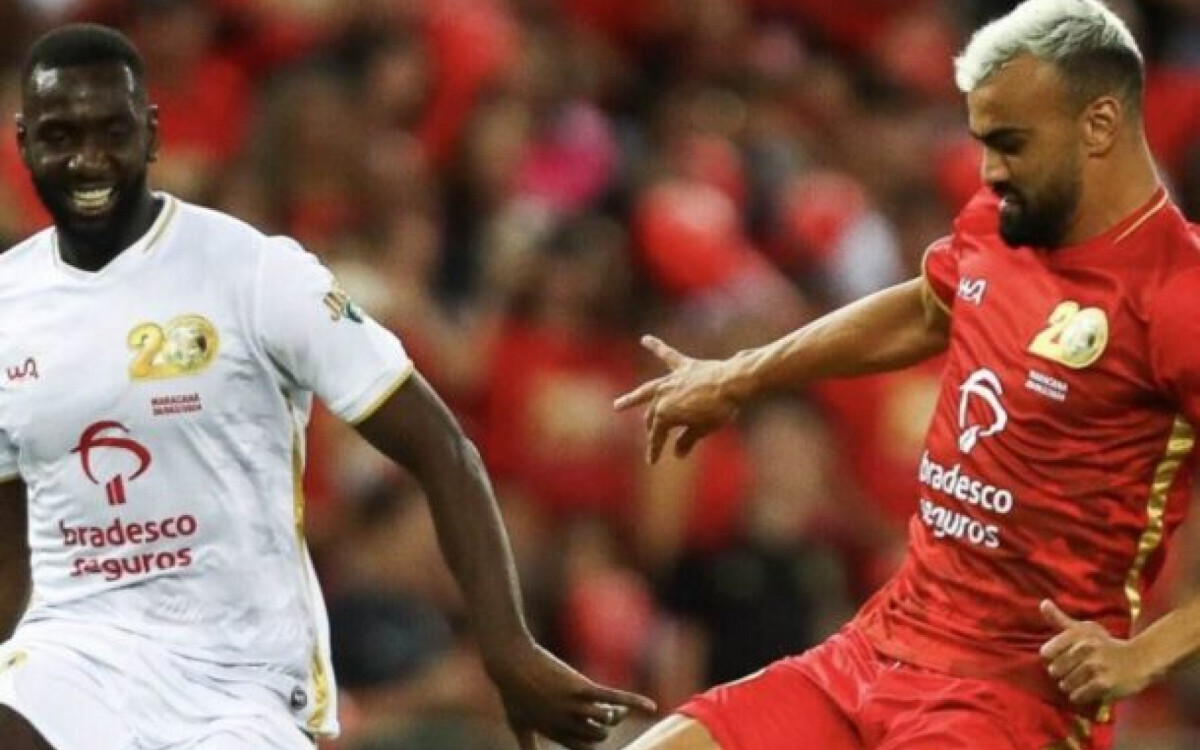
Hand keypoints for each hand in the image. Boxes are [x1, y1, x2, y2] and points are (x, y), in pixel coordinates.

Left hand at [485, 640, 656, 749]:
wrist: (510, 662)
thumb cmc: (513, 693)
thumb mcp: (519, 725)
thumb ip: (529, 747)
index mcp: (555, 734)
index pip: (585, 747)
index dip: (594, 737)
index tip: (596, 723)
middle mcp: (567, 724)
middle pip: (599, 734)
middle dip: (605, 723)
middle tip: (602, 706)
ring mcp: (574, 706)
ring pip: (606, 720)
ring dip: (613, 712)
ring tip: (610, 702)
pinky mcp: (582, 687)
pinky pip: (613, 697)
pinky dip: (634, 702)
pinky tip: (651, 706)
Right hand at [613, 335, 738, 462]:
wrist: (732, 383)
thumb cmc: (718, 410)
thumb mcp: (703, 429)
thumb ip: (688, 440)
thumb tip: (677, 453)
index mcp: (665, 414)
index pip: (656, 435)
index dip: (654, 449)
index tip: (653, 461)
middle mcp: (662, 396)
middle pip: (652, 415)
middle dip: (651, 428)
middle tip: (651, 435)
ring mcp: (671, 380)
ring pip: (648, 390)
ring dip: (633, 398)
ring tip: (618, 405)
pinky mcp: (684, 366)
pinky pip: (667, 354)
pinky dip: (656, 347)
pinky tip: (645, 339)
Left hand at [1039, 599, 1151, 705]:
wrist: (1141, 659)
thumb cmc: (1105, 645)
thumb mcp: (1084, 628)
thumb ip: (1059, 618)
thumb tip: (1043, 603)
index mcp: (1077, 634)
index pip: (1046, 653)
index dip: (1053, 659)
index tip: (1065, 658)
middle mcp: (1085, 649)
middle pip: (1054, 671)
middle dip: (1063, 674)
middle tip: (1077, 671)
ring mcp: (1095, 667)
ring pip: (1065, 685)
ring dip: (1072, 686)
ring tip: (1085, 680)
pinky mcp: (1104, 684)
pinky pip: (1078, 696)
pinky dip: (1081, 697)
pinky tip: (1090, 690)